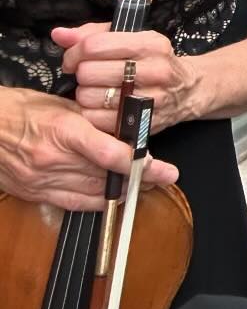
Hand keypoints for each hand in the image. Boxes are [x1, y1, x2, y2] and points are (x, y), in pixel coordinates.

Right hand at [0, 87, 178, 210]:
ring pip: (93, 193)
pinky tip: (113, 199)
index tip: (160, 166)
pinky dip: (96, 202)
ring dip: (122, 192)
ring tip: (146, 186)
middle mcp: (54, 160)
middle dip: (139, 178)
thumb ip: (93, 119)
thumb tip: (123, 129)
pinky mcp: (35, 193)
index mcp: (64, 131)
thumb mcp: (61, 105)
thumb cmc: (20, 110)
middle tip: (165, 175)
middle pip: (106, 177)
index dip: (137, 163)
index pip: (109, 154)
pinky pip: (72, 203)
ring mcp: (43, 180)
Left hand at [55, 23, 200, 134]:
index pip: (96, 45)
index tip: (74, 59)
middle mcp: (154, 70)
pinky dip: (91, 113)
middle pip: (89, 71)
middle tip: (88, 76)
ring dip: (85, 94)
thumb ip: (94, 34)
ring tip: (97, 91)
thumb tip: (59, 34)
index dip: (75, 52)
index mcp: (151, 44)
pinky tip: (101, 106)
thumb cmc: (154, 61)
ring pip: (89, 96)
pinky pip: (95, 119)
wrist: (189, 90)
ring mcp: (150, 99)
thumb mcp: (134, 39)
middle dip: (81, 74)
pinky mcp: (141, 123)